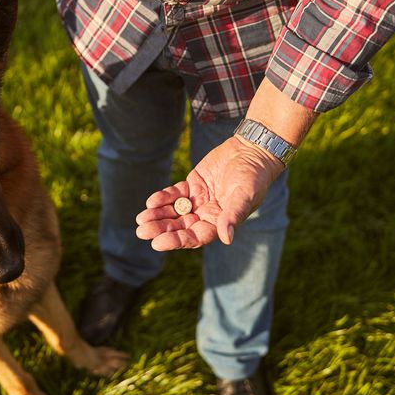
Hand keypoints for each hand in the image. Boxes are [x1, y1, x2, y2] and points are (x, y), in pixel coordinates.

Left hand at [135, 136, 283, 249]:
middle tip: (141, 231)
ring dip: (158, 215)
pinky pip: (174, 195)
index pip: (195, 236)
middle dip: (161, 229)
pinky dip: (163, 198)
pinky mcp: (192, 185)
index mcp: (219, 223)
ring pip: (174, 212)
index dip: (176, 240)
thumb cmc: (254, 176)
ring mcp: (198, 200)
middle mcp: (207, 215)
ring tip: (141, 218)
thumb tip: (226, 238)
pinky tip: (151, 201)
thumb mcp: (245, 195)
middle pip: (180, 226)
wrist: (251, 151)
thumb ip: (233, 215)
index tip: (157, 243)